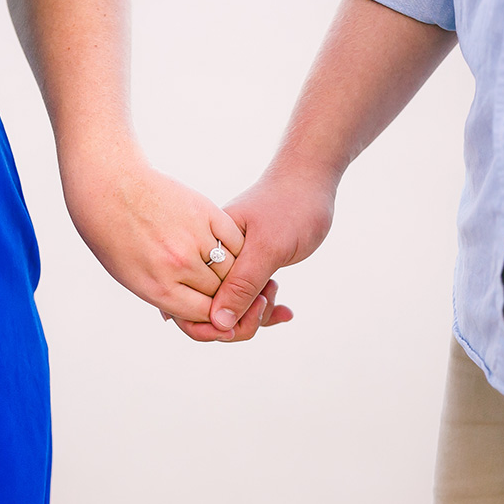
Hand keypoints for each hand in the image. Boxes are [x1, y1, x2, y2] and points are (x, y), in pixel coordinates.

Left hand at [62, 146, 242, 336]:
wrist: (109, 188)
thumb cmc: (116, 237)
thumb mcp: (133, 278)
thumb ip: (168, 297)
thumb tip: (205, 314)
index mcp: (158, 288)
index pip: (206, 314)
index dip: (212, 311)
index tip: (212, 302)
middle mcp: (179, 266)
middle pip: (221, 292)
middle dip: (221, 290)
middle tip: (217, 279)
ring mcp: (194, 237)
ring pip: (232, 267)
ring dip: (230, 268)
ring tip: (219, 261)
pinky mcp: (206, 211)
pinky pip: (235, 240)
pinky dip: (234, 246)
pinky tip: (223, 244)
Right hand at [206, 167, 336, 340]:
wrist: (310, 179)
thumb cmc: (290, 207)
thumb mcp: (267, 248)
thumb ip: (241, 285)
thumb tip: (218, 323)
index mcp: (207, 250)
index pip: (192, 303)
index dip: (216, 320)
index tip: (255, 309)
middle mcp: (213, 259)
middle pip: (210, 311)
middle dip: (241, 319)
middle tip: (268, 300)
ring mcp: (230, 264)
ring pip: (232, 308)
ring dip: (257, 314)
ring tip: (276, 294)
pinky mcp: (248, 267)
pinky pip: (248, 299)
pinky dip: (266, 308)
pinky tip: (286, 311)